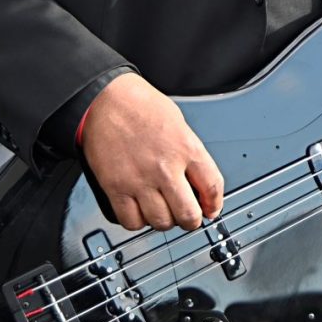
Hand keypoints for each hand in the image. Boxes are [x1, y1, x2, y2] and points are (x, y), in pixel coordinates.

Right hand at [79, 72, 223, 231]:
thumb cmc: (140, 106)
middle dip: (191, 220)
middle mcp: (165, 168)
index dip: (215, 205)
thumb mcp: (179, 124)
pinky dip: (137, 221)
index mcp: (186, 149)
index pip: (212, 188)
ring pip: (161, 222)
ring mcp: (139, 180)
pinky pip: (131, 221)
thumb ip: (190, 154)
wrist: (106, 99)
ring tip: (161, 209)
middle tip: (186, 215)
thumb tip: (198, 183)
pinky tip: (139, 209)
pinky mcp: (115, 187)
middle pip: (188, 215)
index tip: (211, 209)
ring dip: (164, 221)